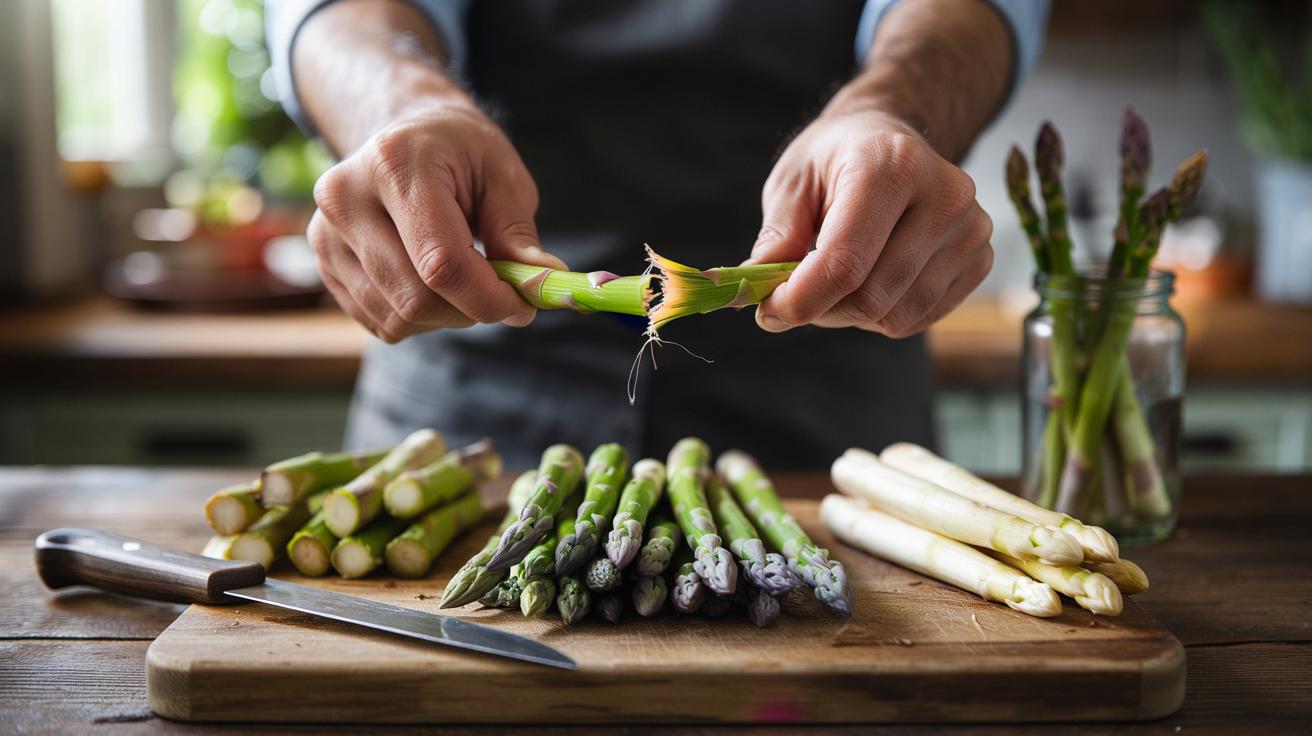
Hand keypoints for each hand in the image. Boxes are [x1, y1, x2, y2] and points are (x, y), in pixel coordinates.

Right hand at [308, 103, 562, 341]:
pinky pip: (382, 322)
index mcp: (394, 164)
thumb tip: (541, 283)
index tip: (524, 305)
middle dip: (471, 309)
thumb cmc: (460, 153)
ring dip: (447, 315)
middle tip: (503, 291)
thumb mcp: (502, 175)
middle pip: (417, 298)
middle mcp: (345, 198)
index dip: (487, 298)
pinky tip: (431, 280)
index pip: (440, 262)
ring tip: (465, 275)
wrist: (404, 136)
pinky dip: (420, 317)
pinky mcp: (324, 265)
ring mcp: (325, 234)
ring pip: (399, 318)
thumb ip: (517, 232)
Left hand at [749, 109, 992, 337]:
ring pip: (893, 316)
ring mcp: (971, 231)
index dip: (800, 299)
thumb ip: (776, 239)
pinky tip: (871, 278)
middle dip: (821, 307)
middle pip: (870, 297)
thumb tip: (760, 292)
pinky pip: (917, 319)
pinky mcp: (980, 260)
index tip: (769, 310)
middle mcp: (944, 197)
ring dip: (850, 314)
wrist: (890, 141)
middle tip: (796, 290)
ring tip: (837, 277)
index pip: (845, 262)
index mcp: (892, 165)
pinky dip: (881, 313)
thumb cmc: (835, 160)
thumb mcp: (792, 182)